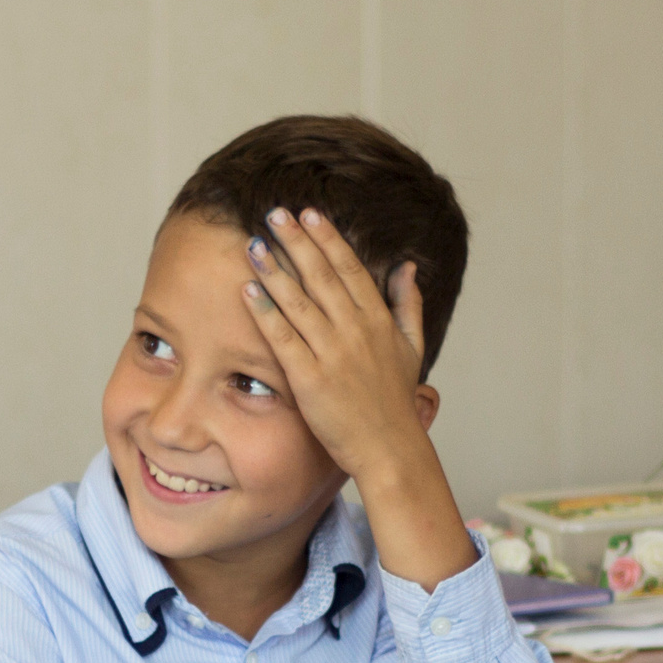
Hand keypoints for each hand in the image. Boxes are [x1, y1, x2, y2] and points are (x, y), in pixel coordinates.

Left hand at [241, 208, 433, 482]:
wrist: (389, 448)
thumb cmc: (396, 402)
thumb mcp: (413, 347)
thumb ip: (409, 303)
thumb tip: (408, 266)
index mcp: (379, 321)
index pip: (350, 268)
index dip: (328, 238)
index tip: (309, 213)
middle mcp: (356, 331)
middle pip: (321, 276)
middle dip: (295, 241)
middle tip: (273, 214)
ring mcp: (333, 354)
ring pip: (298, 301)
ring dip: (274, 269)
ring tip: (253, 244)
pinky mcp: (310, 379)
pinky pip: (283, 338)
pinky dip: (265, 312)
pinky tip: (248, 290)